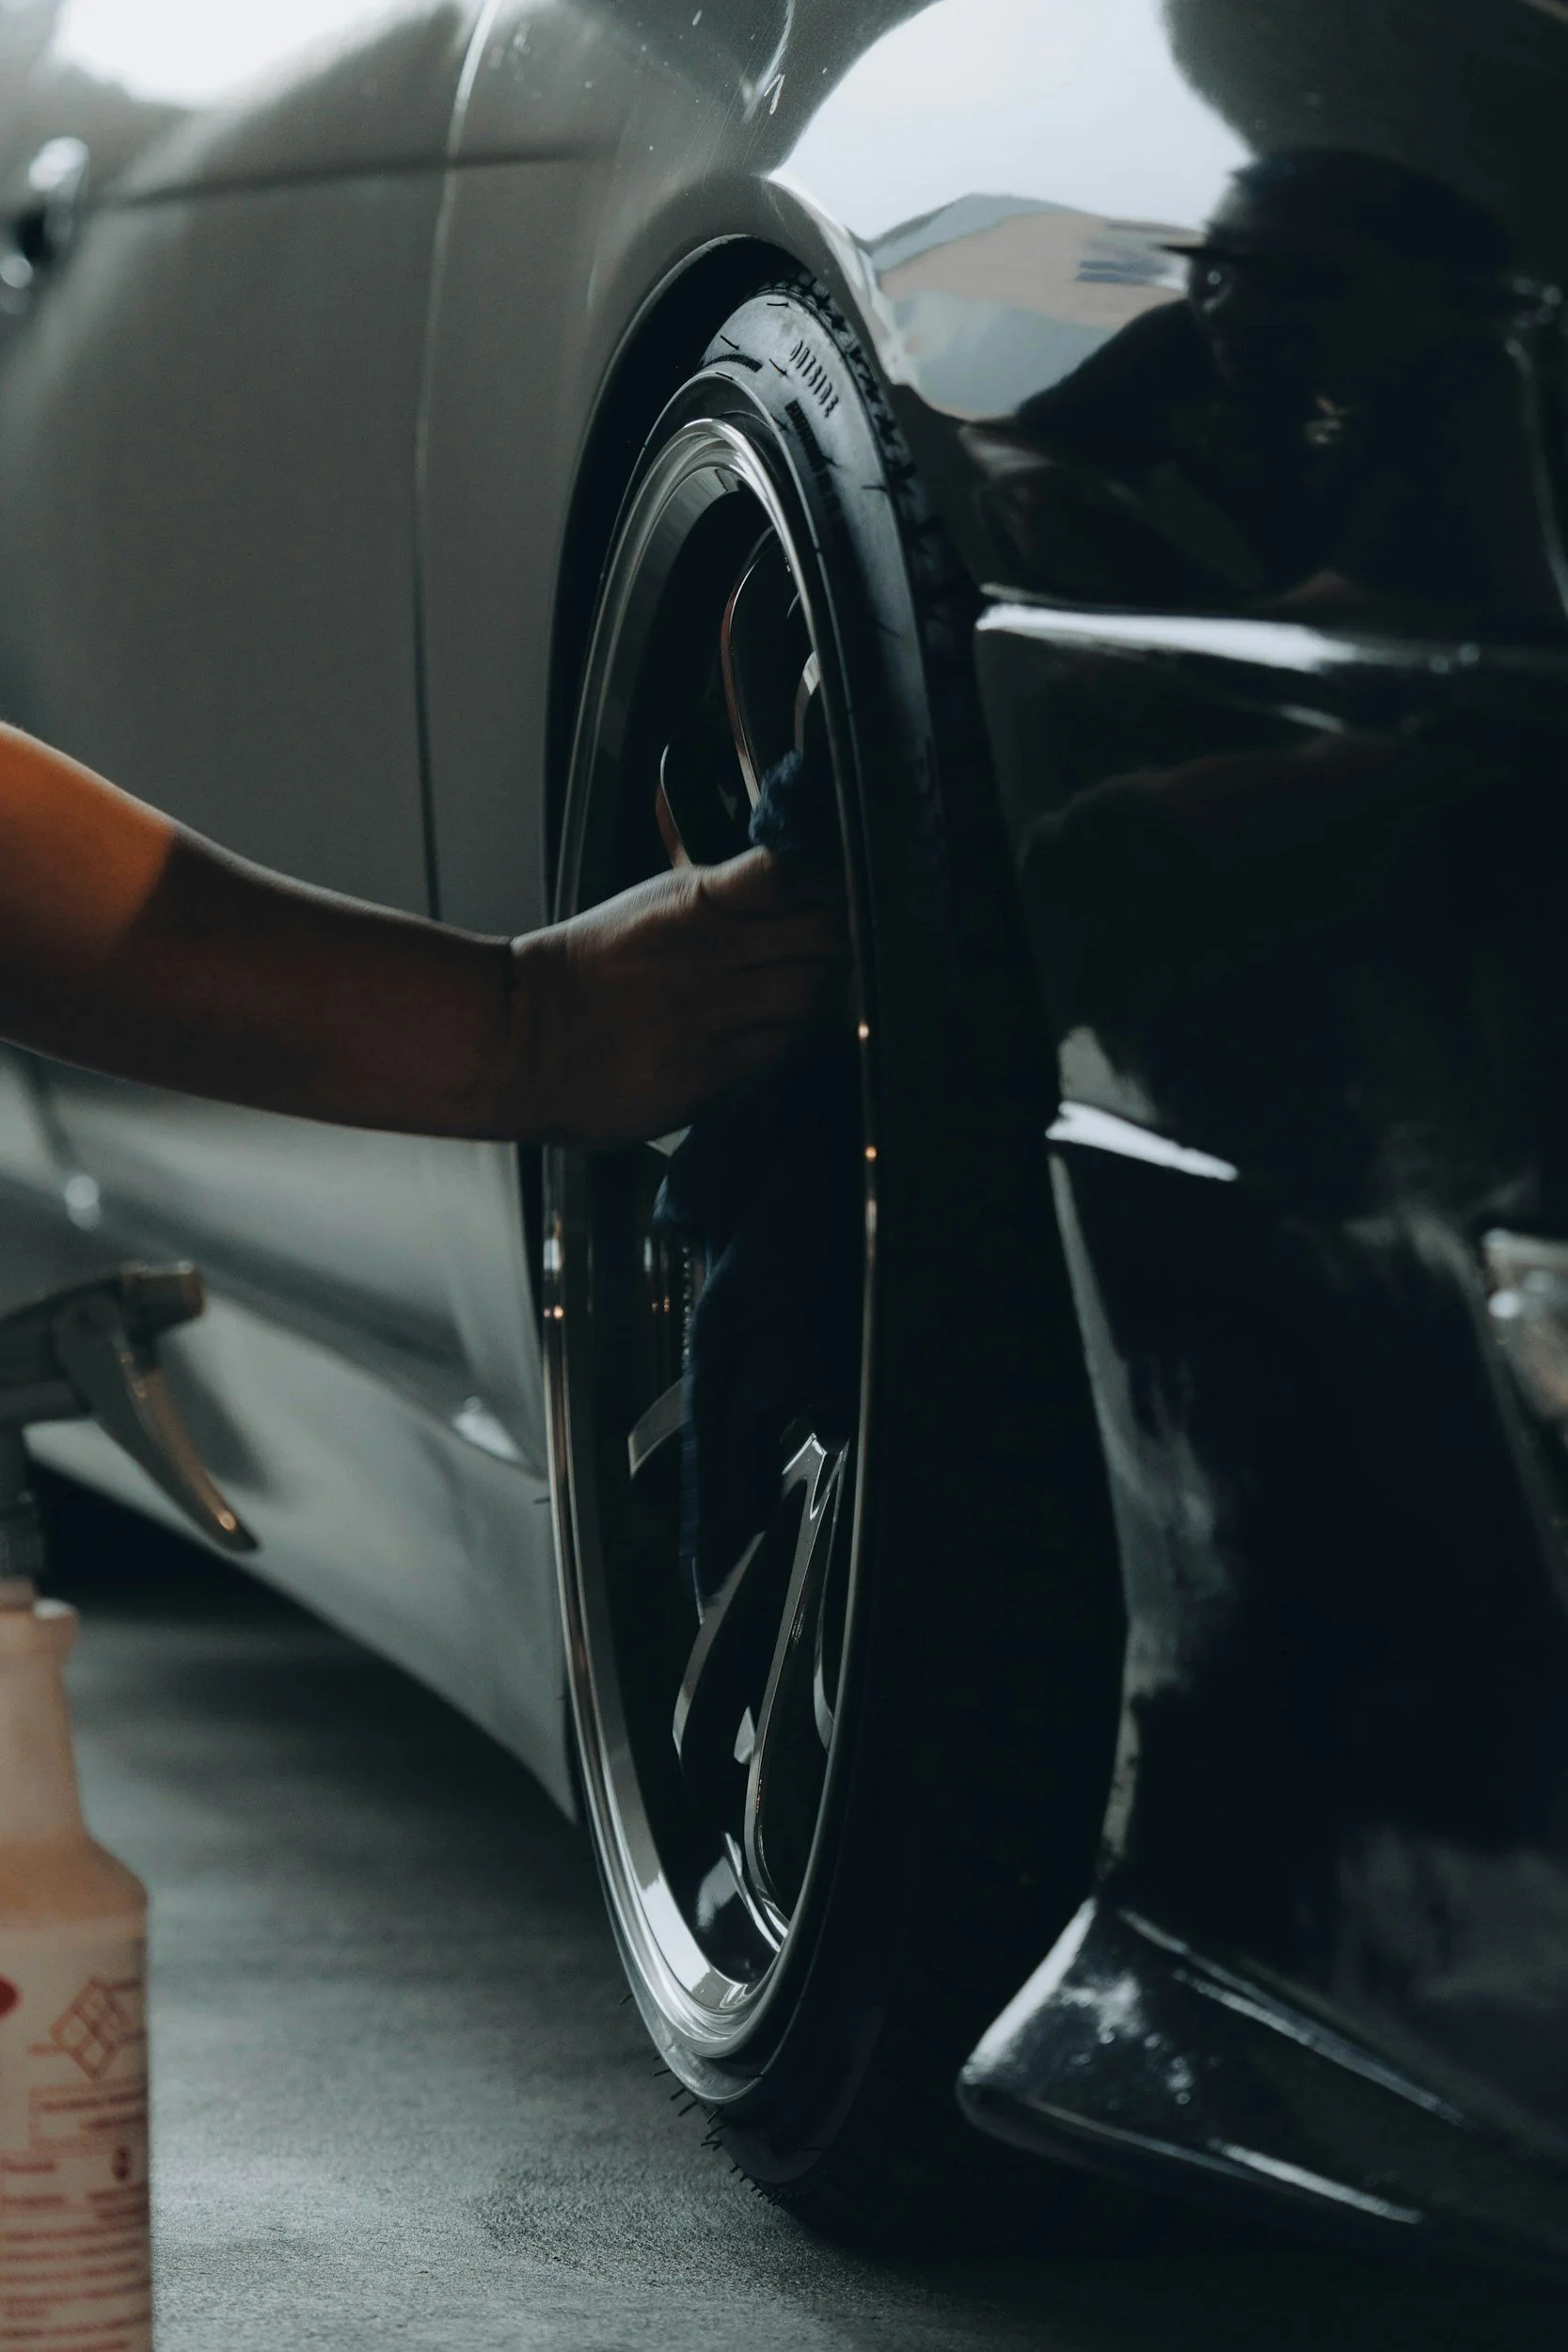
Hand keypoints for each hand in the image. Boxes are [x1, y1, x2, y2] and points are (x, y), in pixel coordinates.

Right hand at [508, 847, 850, 1146]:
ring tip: (848, 998)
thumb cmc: (590, 970)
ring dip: (842, 995)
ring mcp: (711, 1013)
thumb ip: (710, 876)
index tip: (859, 888)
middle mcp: (711, 951)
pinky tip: (815, 1040)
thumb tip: (729, 826)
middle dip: (859, 940)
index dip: (839, 881)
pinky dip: (808, 1043)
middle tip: (874, 949)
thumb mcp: (651, 903)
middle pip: (824, 934)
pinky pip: (785, 1050)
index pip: (793, 872)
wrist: (521, 1037)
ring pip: (815, 994)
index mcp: (698, 898)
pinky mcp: (708, 1070)